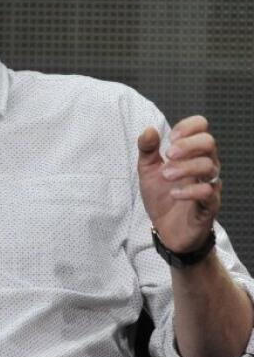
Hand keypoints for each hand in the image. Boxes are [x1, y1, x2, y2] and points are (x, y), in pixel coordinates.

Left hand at [137, 115, 220, 252]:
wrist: (166, 229)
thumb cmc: (161, 196)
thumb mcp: (148, 170)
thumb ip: (147, 150)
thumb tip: (149, 129)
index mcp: (191, 153)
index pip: (201, 128)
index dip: (188, 127)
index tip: (170, 138)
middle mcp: (205, 165)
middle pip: (209, 142)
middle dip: (187, 145)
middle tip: (168, 155)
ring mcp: (209, 184)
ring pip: (209, 166)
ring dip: (185, 168)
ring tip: (166, 176)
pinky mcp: (210, 205)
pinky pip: (208, 192)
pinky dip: (189, 191)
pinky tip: (174, 194)